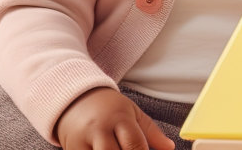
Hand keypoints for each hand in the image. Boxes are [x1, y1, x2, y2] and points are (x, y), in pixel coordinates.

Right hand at [55, 87, 173, 149]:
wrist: (73, 97)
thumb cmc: (108, 107)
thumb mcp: (132, 112)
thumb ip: (152, 132)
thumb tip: (169, 148)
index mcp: (118, 118)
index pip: (134, 144)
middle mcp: (99, 129)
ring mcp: (81, 140)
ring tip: (116, 149)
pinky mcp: (71, 149)